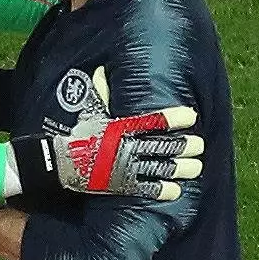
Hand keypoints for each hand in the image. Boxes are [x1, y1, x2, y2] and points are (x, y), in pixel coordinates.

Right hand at [10, 66, 203, 201]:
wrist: (59, 163)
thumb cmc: (78, 134)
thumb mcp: (89, 109)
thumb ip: (101, 91)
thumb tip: (103, 69)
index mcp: (123, 127)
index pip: (155, 121)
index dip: (175, 118)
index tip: (191, 116)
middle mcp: (128, 147)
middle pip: (164, 146)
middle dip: (185, 146)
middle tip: (199, 145)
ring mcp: (126, 168)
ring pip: (161, 168)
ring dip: (181, 168)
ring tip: (196, 167)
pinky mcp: (121, 186)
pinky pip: (147, 189)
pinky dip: (163, 190)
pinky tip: (177, 190)